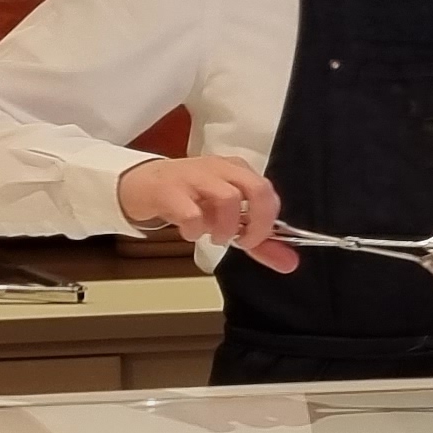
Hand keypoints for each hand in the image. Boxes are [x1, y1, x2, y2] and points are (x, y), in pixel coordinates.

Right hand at [118, 154, 297, 268]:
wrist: (142, 184)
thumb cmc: (189, 199)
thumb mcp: (226, 217)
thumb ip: (258, 241)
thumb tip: (291, 263)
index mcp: (237, 170)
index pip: (267, 191)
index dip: (267, 221)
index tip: (254, 240)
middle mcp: (219, 168)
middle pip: (256, 188)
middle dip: (257, 223)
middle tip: (243, 241)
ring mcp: (193, 176)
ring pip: (227, 198)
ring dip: (225, 227)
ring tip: (213, 236)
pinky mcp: (169, 190)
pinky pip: (190, 212)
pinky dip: (195, 230)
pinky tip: (190, 233)